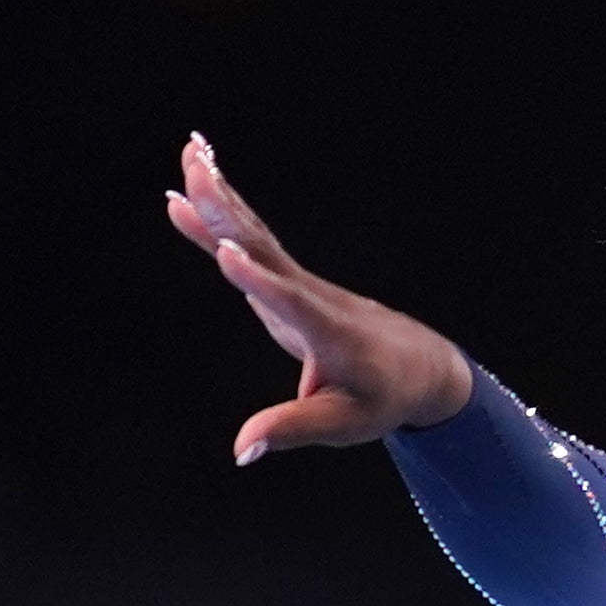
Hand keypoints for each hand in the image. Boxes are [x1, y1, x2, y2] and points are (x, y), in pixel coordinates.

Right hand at [164, 133, 472, 460]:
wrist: (417, 365)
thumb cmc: (381, 398)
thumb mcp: (340, 425)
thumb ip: (289, 431)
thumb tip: (241, 452)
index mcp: (327, 332)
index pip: (290, 304)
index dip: (260, 282)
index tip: (229, 254)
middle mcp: (310, 296)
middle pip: (265, 250)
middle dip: (228, 212)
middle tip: (195, 171)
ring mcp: (298, 281)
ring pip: (255, 233)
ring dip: (220, 194)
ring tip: (189, 153)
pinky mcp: (287, 278)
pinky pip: (251, 239)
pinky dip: (220, 213)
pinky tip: (187, 189)